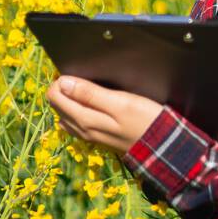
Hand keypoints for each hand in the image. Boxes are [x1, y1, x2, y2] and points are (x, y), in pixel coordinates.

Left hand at [45, 76, 164, 159]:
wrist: (162, 146)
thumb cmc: (144, 119)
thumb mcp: (120, 102)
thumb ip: (90, 93)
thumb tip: (63, 83)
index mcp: (84, 119)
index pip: (55, 96)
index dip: (61, 80)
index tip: (76, 72)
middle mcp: (81, 129)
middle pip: (57, 105)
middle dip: (62, 88)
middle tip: (80, 76)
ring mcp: (88, 135)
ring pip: (64, 114)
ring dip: (67, 99)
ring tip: (82, 86)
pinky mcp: (97, 137)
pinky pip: (75, 122)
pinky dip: (74, 110)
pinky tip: (84, 104)